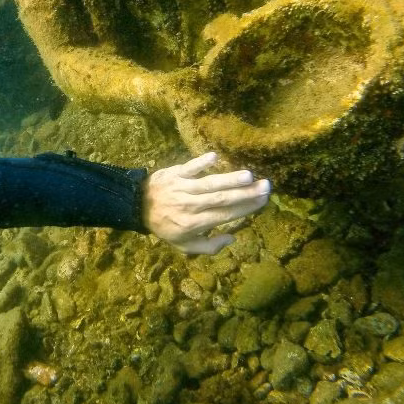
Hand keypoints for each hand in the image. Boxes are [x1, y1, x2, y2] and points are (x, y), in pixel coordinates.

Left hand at [143, 152, 270, 254]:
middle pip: (221, 199)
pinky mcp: (174, 173)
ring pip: (209, 183)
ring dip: (229, 179)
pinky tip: (215, 156)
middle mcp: (190, 206)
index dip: (245, 208)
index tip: (263, 201)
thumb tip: (233, 238)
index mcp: (194, 224)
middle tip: (266, 186)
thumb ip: (209, 246)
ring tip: (249, 175)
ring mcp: (182, 188)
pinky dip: (201, 162)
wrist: (137, 207)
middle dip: (245, 193)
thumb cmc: (165, 227)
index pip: (225, 215)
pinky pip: (189, 167)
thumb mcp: (184, 246)